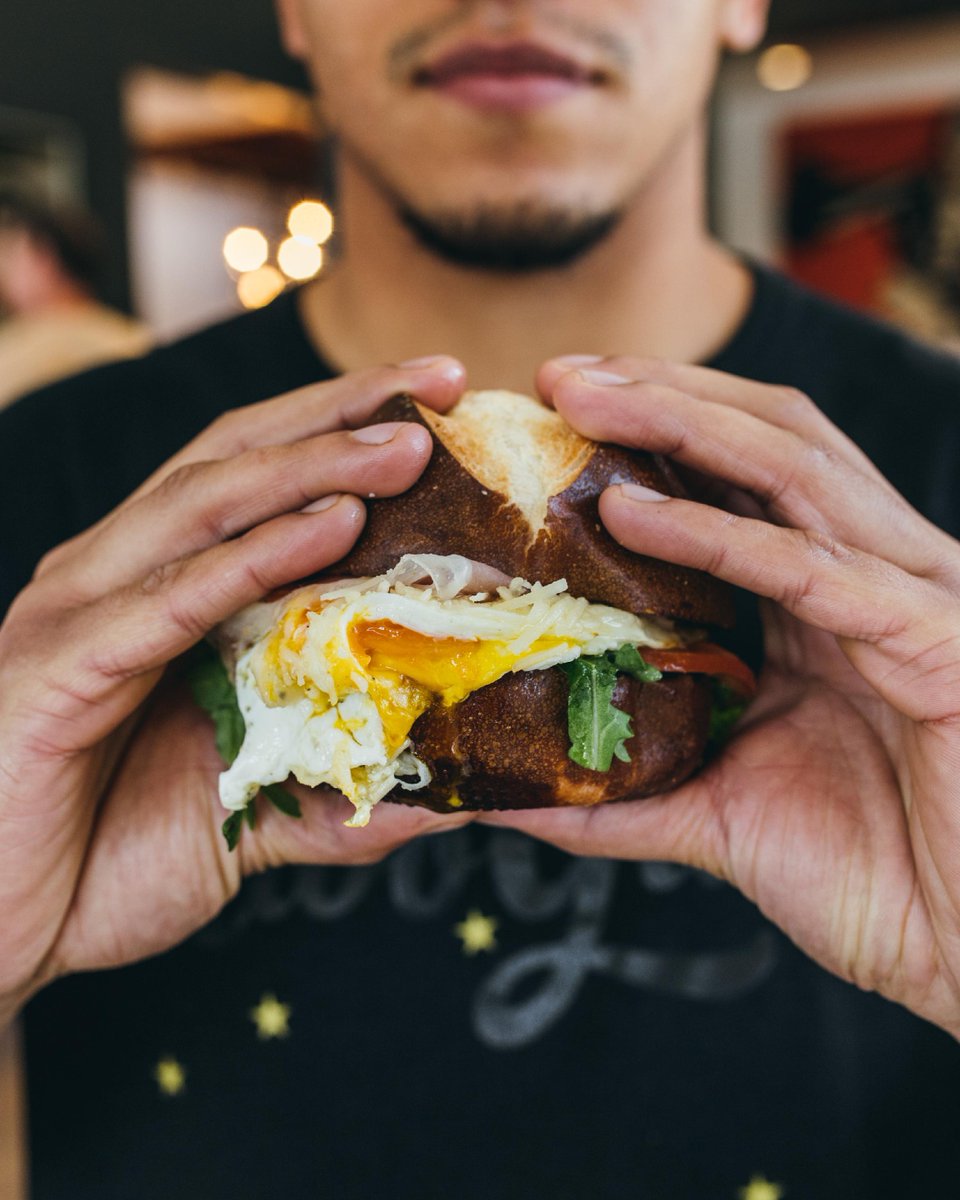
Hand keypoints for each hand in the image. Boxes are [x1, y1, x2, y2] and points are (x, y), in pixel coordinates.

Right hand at [0, 358, 473, 1022]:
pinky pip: (171, 599)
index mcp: (153, 588)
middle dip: (343, 411)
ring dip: (315, 465)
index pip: (255, 476)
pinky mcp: (59, 668)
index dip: (342, 426)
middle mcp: (114, 575)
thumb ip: (343, 783)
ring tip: (409, 441)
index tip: (442, 398)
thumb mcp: (252, 812)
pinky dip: (256, 557)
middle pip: (235, 458)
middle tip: (442, 379)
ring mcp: (79, 611)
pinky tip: (334, 526)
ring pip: (206, 504)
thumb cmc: (104, 859)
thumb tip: (459, 781)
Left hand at [483, 354, 959, 1036]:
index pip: (739, 482)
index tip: (550, 416)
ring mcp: (908, 598)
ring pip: (793, 471)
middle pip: (765, 444)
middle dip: (659, 396)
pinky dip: (721, 535)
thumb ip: (616, 796)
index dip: (654, 434)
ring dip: (683, 422)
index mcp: (827, 603)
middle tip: (555, 375)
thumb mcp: (716, 815)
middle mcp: (870, 576)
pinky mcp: (935, 641)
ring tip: (583, 398)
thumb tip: (504, 791)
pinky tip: (635, 510)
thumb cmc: (870, 875)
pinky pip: (814, 570)